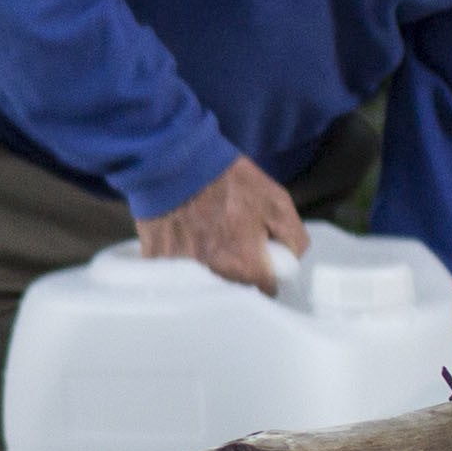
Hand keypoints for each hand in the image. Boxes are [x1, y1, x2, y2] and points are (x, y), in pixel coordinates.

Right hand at [131, 154, 307, 287]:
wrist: (176, 161)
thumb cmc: (226, 179)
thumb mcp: (275, 200)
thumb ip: (293, 237)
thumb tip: (291, 260)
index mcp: (245, 264)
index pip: (266, 290)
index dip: (268, 272)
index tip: (263, 258)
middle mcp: (214, 275)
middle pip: (235, 287)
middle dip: (239, 269)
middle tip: (235, 239)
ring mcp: (183, 271)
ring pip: (206, 280)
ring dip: (211, 264)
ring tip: (210, 233)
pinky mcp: (158, 261)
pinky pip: (176, 270)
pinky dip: (183, 257)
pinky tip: (186, 235)